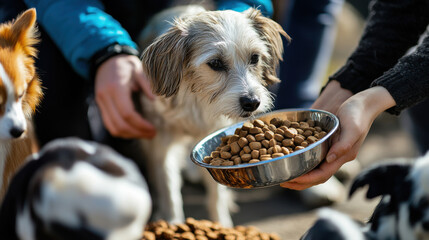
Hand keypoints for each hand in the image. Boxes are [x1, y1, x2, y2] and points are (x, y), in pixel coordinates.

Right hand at [95, 54, 155, 138]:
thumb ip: (146, 84)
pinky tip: (134, 131)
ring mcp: (101, 102)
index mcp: (116, 87)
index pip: (127, 113)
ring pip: (112, 127)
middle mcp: (106, 97)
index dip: (141, 124)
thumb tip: (154, 99)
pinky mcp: (100, 106)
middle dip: (137, 133)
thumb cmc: (124, 63)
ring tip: (144, 134)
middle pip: (119, 124)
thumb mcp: (138, 69)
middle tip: (152, 135)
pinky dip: (121, 131)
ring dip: (129, 135)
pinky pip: (109, 124)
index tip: (153, 129)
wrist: (105, 59)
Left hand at [280, 86, 395, 189]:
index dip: (306, 179)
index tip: (291, 179)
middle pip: (316, 176)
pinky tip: (290, 158)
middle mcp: (336, 157)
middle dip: (300, 181)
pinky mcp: (327, 143)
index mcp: (343, 156)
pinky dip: (302, 160)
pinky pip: (313, 156)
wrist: (363, 103)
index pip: (323, 174)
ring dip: (299, 173)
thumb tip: (330, 159)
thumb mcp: (353, 128)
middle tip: (282, 181)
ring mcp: (331, 151)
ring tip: (284, 174)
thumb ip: (344, 145)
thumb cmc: (358, 114)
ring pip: (314, 168)